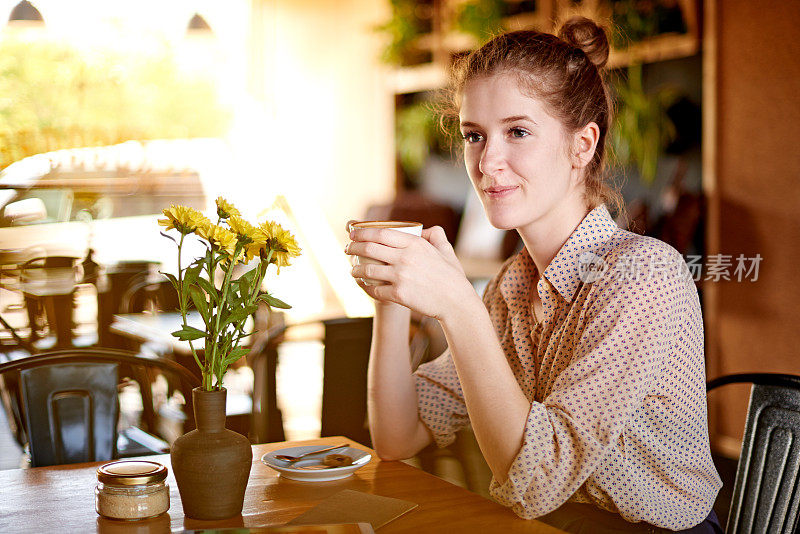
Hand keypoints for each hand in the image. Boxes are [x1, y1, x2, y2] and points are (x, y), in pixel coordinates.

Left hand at [345, 224, 471, 319]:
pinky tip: (363, 285)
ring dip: (355, 269)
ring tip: (352, 269)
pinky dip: (366, 287)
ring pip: (367, 270)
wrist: (456, 302)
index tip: (353, 233)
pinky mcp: (398, 294)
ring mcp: (400, 276)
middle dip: (353, 248)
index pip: (381, 234)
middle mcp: (405, 258)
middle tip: (347, 249)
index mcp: (415, 244)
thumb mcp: (446, 250)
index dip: (362, 233)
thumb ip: (436, 235)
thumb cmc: (452, 277)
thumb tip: (424, 230)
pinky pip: (374, 289)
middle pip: (369, 249)